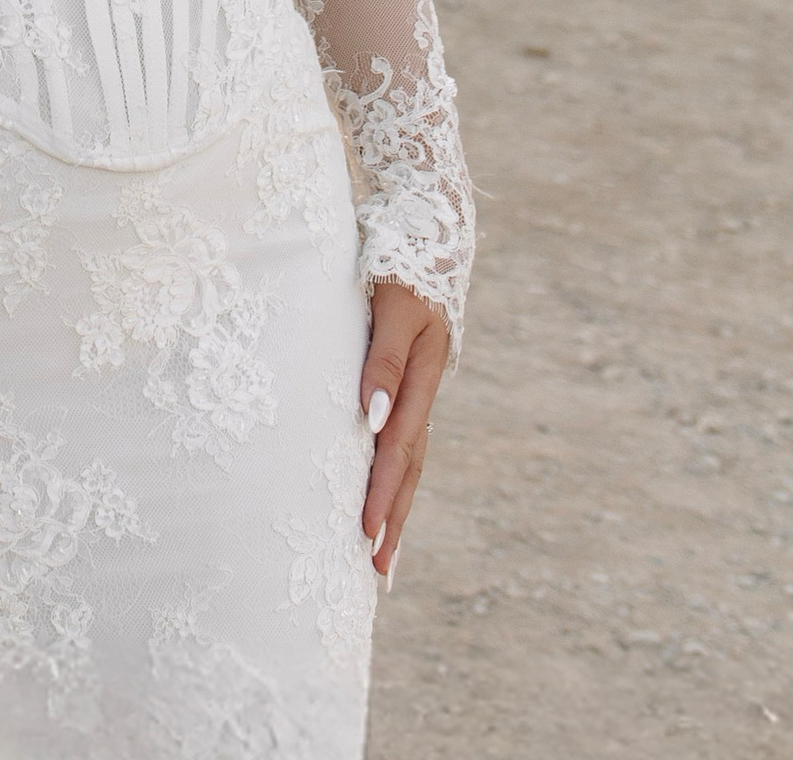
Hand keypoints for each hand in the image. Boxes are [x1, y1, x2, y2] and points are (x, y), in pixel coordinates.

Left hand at [359, 281, 450, 581]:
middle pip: (409, 463)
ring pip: (409, 454)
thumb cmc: (398, 261)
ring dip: (397, 503)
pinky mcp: (409, 375)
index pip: (399, 446)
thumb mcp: (392, 306)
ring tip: (383, 553)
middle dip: (394, 516)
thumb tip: (372, 419)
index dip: (383, 491)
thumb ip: (382, 360)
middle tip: (378, 571)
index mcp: (421, 373)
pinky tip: (384, 496)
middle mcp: (423, 385)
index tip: (367, 534)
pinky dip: (394, 470)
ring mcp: (418, 382)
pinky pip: (403, 433)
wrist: (425, 221)